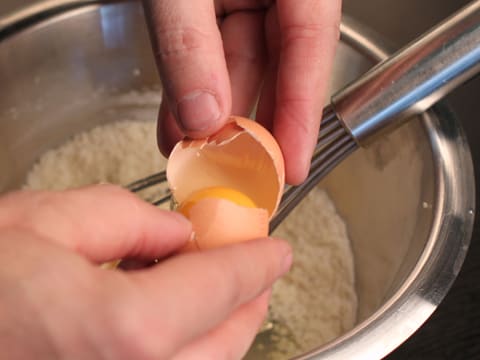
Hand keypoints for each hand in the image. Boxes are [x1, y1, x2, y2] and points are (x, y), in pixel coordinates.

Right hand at [0, 185, 291, 358]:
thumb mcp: (45, 222)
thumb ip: (127, 221)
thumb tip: (176, 234)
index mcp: (121, 334)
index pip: (222, 288)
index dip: (256, 262)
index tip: (276, 250)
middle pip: (225, 344)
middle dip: (248, 302)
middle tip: (256, 270)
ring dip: (223, 332)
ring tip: (224, 295)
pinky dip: (185, 353)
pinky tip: (173, 327)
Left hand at [143, 0, 340, 184]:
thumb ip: (189, 43)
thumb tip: (201, 117)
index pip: (311, 43)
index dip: (302, 112)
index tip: (291, 165)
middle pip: (277, 66)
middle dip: (251, 126)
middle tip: (235, 175)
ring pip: (240, 65)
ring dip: (214, 114)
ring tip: (195, 157)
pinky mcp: (219, 5)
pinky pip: (212, 53)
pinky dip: (193, 90)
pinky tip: (179, 124)